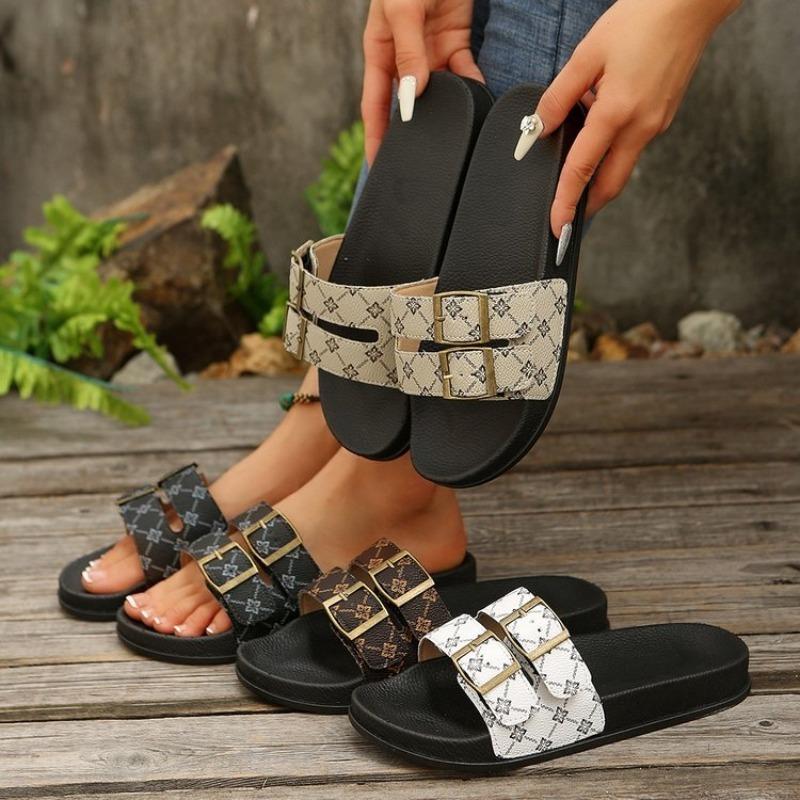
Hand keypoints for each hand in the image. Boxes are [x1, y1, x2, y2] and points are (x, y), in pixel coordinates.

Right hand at [361, 0, 483, 163]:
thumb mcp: (402, 11)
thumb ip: (407, 54)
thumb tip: (412, 98)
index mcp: (380, 52)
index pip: (375, 106)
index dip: (376, 137)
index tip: (379, 166)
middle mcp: (403, 57)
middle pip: (408, 105)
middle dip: (413, 133)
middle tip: (420, 164)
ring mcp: (429, 51)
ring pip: (439, 93)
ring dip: (447, 112)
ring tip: (453, 137)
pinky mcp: (455, 41)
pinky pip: (464, 72)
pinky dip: (472, 86)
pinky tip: (477, 102)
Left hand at [532, 0, 739, 236]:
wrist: (691, 3)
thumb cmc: (641, 20)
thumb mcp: (588, 54)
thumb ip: (559, 96)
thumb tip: (539, 129)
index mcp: (617, 112)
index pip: (582, 170)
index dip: (565, 201)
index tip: (557, 227)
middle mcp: (641, 126)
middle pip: (609, 184)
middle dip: (586, 205)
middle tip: (565, 218)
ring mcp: (656, 124)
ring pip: (621, 167)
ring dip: (597, 176)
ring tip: (574, 170)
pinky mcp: (663, 117)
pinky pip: (632, 146)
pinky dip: (611, 152)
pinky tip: (597, 133)